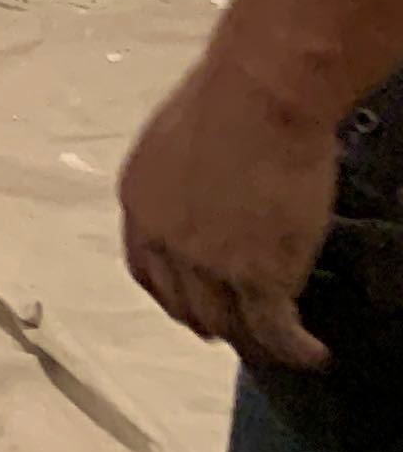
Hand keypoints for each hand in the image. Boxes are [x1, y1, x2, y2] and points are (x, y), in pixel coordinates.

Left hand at [120, 52, 337, 369]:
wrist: (259, 98)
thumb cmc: (227, 100)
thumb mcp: (177, 141)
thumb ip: (183, 180)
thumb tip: (208, 193)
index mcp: (140, 201)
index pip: (145, 269)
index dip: (172, 295)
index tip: (192, 306)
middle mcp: (164, 238)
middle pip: (184, 304)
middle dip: (212, 323)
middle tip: (240, 332)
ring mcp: (208, 262)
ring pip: (228, 325)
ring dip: (255, 343)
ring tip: (279, 348)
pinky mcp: (257, 275)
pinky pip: (273, 330)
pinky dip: (293, 349)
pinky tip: (312, 353)